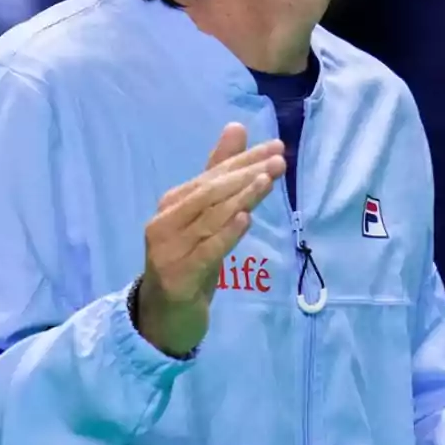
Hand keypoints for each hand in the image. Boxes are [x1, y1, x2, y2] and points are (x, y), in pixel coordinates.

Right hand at [137, 124, 285, 356]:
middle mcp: (165, 222)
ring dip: (241, 198)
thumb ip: (218, 174)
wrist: (164, 317)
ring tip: (267, 181)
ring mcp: (168, 251)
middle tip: (279, 160)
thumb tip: (236, 127)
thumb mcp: (205, 218)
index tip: (276, 147)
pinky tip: (245, 220)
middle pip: (211, 193)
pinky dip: (225, 234)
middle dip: (246, 174)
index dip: (244, 160)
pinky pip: (205, 251)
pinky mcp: (178, 277)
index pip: (212, 175)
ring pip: (210, 219)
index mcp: (173, 204)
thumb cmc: (189, 260)